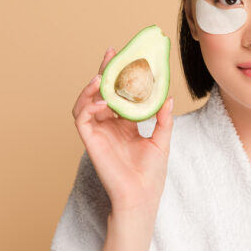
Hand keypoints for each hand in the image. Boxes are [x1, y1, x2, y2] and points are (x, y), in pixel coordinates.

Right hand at [72, 46, 174, 216]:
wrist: (142, 196)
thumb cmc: (151, 174)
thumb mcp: (162, 141)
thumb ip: (163, 119)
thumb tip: (168, 97)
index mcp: (124, 125)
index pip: (118, 94)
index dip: (118, 76)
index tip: (124, 56)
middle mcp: (109, 126)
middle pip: (100, 93)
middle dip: (103, 72)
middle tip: (111, 55)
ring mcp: (98, 133)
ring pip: (85, 103)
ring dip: (90, 88)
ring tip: (100, 77)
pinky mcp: (90, 142)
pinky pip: (82, 118)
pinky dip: (89, 106)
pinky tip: (103, 102)